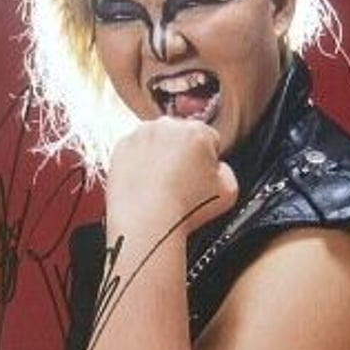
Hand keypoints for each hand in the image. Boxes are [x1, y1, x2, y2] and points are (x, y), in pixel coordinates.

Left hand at [106, 117, 238, 236]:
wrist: (146, 223)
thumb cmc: (185, 210)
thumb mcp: (229, 191)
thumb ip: (227, 171)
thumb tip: (218, 167)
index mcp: (197, 131)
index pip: (209, 139)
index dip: (208, 161)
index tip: (202, 176)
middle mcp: (167, 126)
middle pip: (181, 137)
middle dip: (183, 155)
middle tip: (182, 183)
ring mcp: (140, 135)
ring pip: (157, 142)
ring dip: (160, 156)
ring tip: (162, 186)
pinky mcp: (120, 147)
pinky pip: (135, 151)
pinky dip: (139, 163)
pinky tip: (146, 185)